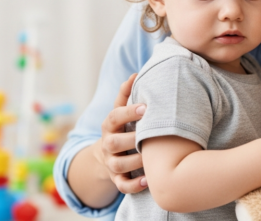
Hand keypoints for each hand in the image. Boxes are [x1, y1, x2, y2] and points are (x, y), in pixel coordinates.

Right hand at [94, 73, 148, 193]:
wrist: (108, 153)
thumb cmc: (122, 126)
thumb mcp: (120, 110)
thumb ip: (126, 94)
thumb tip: (134, 74)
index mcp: (109, 125)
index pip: (114, 117)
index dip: (128, 112)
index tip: (145, 108)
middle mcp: (107, 144)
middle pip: (114, 143)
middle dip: (131, 139)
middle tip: (151, 135)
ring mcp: (111, 162)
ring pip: (118, 165)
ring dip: (135, 162)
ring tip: (152, 159)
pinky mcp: (116, 178)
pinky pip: (122, 186)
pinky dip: (135, 185)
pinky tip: (149, 181)